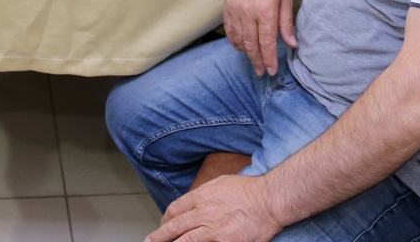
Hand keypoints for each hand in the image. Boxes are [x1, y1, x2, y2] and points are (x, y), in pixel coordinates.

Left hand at [148, 174, 282, 241]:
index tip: (163, 224)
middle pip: (174, 226)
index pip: (174, 210)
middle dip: (159, 236)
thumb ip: (202, 193)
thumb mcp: (220, 183)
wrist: (269, 200)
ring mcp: (213, 229)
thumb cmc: (248, 190)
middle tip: (150, 241)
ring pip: (184, 241)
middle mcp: (203, 212)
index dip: (165, 219)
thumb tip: (191, 202)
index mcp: (201, 196)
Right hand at [223, 0, 296, 76]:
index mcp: (265, 11)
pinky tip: (240, 47)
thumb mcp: (286, 0)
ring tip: (253, 61)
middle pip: (251, 44)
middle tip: (261, 72)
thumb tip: (291, 45)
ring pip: (238, 39)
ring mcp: (235, 9)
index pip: (266, 42)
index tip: (272, 71)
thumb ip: (286, 24)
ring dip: (246, 53)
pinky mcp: (227, 6)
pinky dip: (234, 41)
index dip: (269, 59)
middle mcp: (248, 12)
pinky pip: (229, 29)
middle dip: (257, 61)